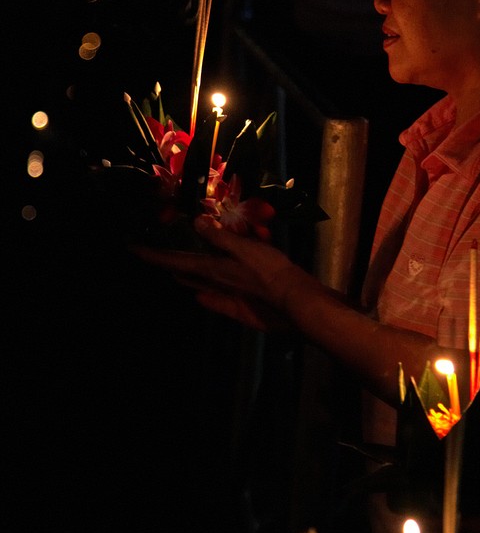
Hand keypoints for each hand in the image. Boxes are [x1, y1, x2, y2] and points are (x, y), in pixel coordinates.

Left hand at [132, 215, 302, 329]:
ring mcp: (226, 299)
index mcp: (211, 269)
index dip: (152, 255)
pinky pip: (215, 301)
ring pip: (198, 287)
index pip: (173, 261)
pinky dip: (205, 294)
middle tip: (156, 255)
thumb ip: (221, 237)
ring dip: (185, 278)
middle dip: (168, 265)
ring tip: (176, 270)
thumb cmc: (271, 272)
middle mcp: (214, 285)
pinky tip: (203, 295)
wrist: (294, 302)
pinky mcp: (239, 309)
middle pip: (183, 275)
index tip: (132, 248)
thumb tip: (196, 223)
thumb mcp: (246, 247)